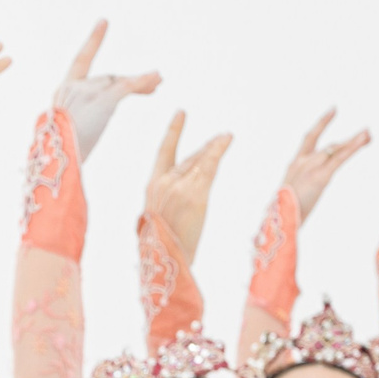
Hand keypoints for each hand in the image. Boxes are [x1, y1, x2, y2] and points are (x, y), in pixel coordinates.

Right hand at [50, 19, 158, 160]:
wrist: (58, 162)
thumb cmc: (64, 153)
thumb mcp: (73, 127)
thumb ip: (88, 111)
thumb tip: (108, 103)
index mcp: (63, 93)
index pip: (80, 61)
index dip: (93, 41)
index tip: (104, 22)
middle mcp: (73, 88)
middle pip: (108, 77)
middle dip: (131, 80)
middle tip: (156, 83)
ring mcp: (87, 93)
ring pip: (119, 82)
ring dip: (141, 82)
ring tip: (158, 83)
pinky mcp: (102, 102)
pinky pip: (126, 88)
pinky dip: (142, 82)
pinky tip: (156, 79)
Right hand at [145, 110, 230, 261]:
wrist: (165, 263)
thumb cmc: (163, 249)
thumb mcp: (158, 220)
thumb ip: (168, 201)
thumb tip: (179, 197)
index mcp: (151, 188)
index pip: (163, 153)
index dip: (173, 132)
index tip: (181, 114)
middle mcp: (162, 183)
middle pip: (188, 157)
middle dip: (205, 147)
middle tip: (221, 138)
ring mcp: (178, 187)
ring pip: (200, 159)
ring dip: (215, 146)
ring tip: (227, 137)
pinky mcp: (194, 194)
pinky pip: (209, 166)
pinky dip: (219, 150)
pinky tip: (227, 139)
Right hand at [282, 110, 371, 221]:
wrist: (279, 218)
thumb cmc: (284, 211)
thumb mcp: (291, 192)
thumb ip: (301, 184)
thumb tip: (307, 184)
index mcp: (294, 164)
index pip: (310, 137)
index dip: (322, 123)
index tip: (333, 110)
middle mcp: (302, 161)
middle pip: (330, 145)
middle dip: (349, 139)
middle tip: (367, 132)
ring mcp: (311, 168)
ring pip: (336, 149)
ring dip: (355, 141)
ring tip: (369, 134)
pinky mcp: (320, 176)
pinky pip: (340, 159)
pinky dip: (353, 148)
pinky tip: (364, 140)